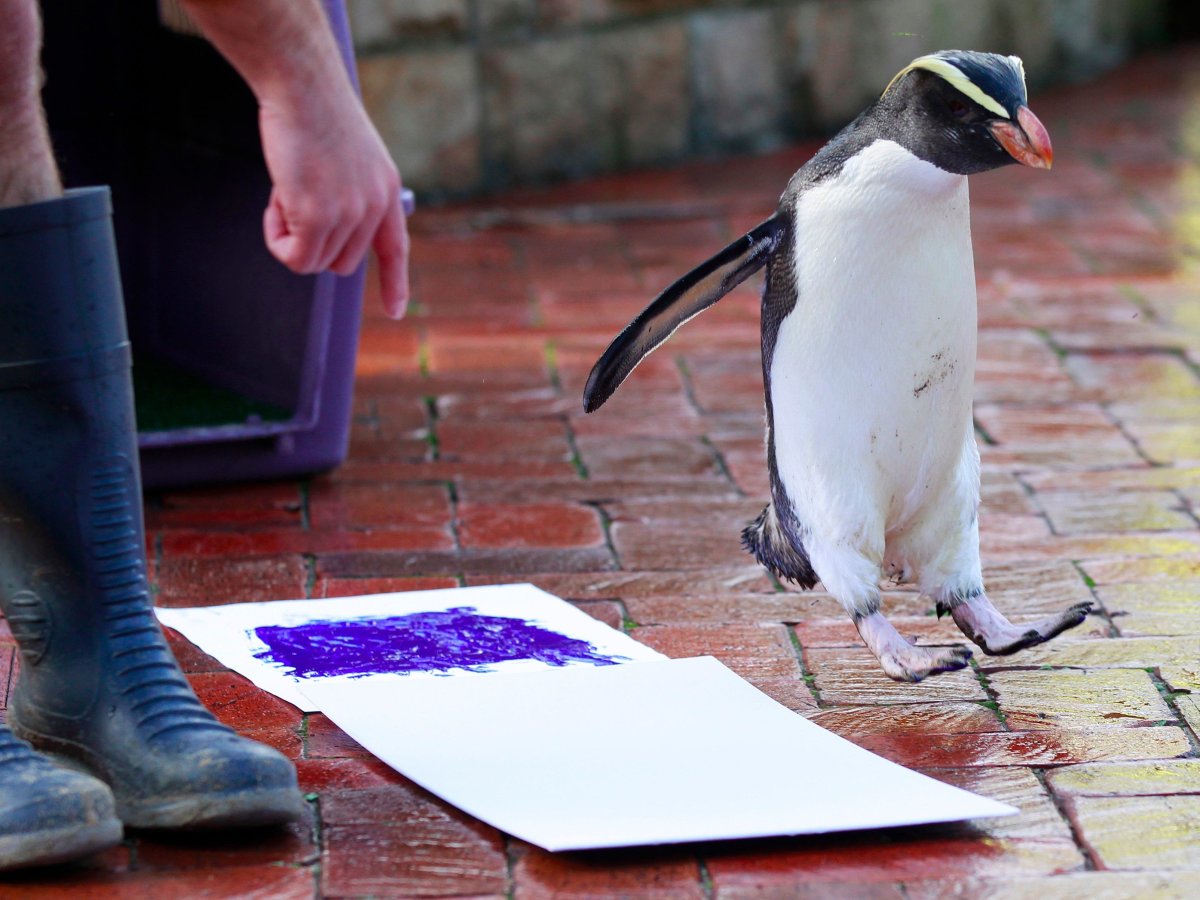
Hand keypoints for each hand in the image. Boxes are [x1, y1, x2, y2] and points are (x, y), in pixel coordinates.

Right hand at [258, 95, 409, 317]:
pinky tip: (276, 201)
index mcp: (388, 192)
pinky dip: (277, 240)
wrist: (303, 86)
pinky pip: (295, 258)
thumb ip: (349, 192)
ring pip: (315, 262)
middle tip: (294, 196)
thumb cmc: (315, 111)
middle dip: (312, 241)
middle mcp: (376, 208)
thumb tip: (324, 232)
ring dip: (290, 235)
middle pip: (341, 263)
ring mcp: (350, 215)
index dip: (395, 282)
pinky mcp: (319, 217)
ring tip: (287, 188)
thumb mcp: (349, 155)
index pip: (396, 248)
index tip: (396, 311)